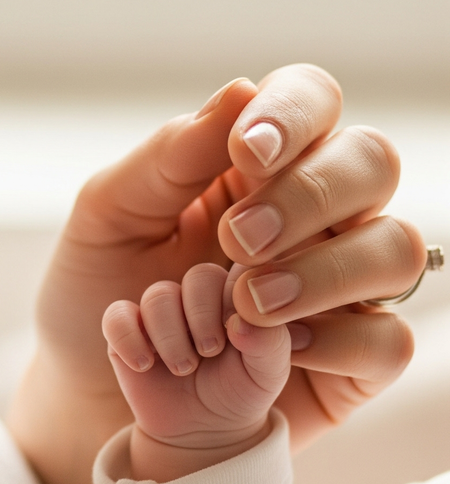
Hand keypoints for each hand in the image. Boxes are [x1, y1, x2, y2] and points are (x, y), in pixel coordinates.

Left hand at [8, 65, 426, 483]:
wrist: (89, 390)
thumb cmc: (97, 291)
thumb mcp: (106, 219)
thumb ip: (167, 159)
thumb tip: (238, 92)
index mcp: (253, 165)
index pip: (312, 102)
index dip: (295, 113)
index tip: (246, 150)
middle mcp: (311, 214)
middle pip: (372, 162)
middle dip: (310, 194)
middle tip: (237, 241)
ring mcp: (338, 286)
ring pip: (395, 249)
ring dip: (327, 270)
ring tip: (247, 301)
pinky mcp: (348, 361)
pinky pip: (390, 342)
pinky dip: (339, 343)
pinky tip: (277, 347)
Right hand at [103, 263, 291, 482]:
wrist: (201, 430)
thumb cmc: (239, 392)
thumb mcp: (268, 374)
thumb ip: (270, 342)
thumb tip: (241, 321)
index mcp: (235, 295)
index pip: (240, 269)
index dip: (238, 298)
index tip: (240, 335)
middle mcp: (197, 296)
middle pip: (198, 276)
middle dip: (204, 317)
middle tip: (210, 352)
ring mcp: (159, 311)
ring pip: (157, 296)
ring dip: (171, 337)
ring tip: (183, 369)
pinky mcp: (125, 330)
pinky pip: (116, 316)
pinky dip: (129, 340)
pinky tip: (145, 365)